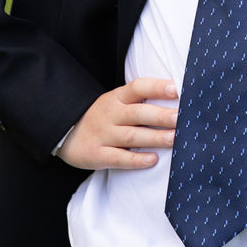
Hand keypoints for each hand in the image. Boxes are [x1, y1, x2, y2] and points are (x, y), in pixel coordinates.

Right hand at [56, 77, 177, 170]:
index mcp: (117, 97)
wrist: (65, 132)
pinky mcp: (96, 154)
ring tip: (175, 139)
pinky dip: (136, 160)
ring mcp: (103, 134)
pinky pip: (118, 158)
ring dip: (155, 138)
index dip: (157, 87)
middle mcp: (110, 114)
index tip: (177, 89)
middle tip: (181, 118)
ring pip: (132, 136)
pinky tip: (153, 160)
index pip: (138, 87)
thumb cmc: (103, 117)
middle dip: (161, 116)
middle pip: (138, 113)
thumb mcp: (116, 102)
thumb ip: (140, 100)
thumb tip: (178, 99)